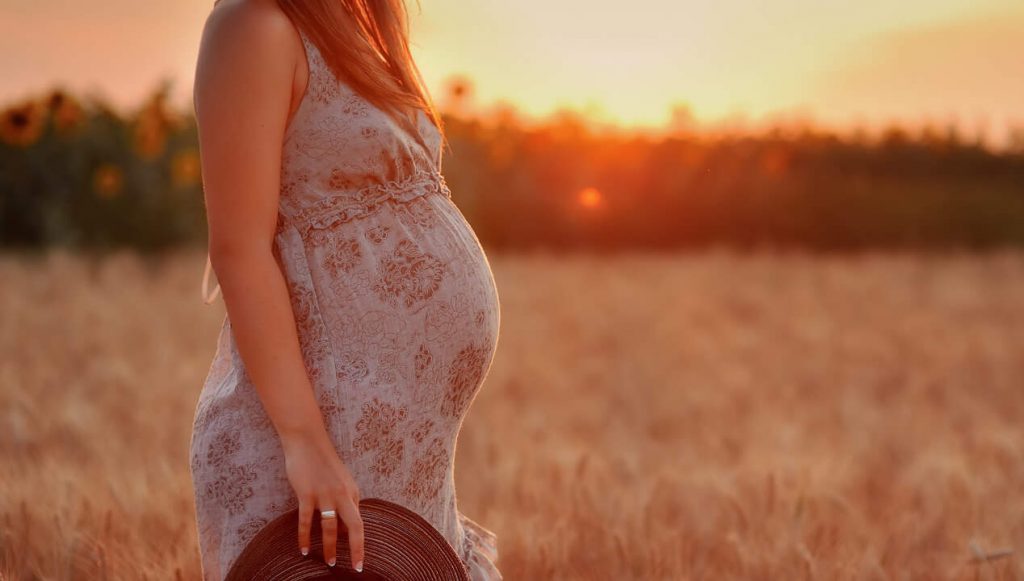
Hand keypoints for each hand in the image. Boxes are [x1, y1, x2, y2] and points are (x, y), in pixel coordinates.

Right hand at [281, 429, 364, 570]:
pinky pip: (306, 520)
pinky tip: (304, 550)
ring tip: (330, 562)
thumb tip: (344, 528)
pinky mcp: (307, 494)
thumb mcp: (341, 480)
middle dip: (356, 548)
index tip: (360, 561)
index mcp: (352, 491)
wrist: (307, 441)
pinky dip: (304, 537)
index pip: (358, 522)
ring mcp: (324, 494)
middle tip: (355, 567)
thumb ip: (346, 501)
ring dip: (329, 547)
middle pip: (353, 526)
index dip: (359, 543)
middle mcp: (342, 494)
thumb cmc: (323, 462)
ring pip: (329, 527)